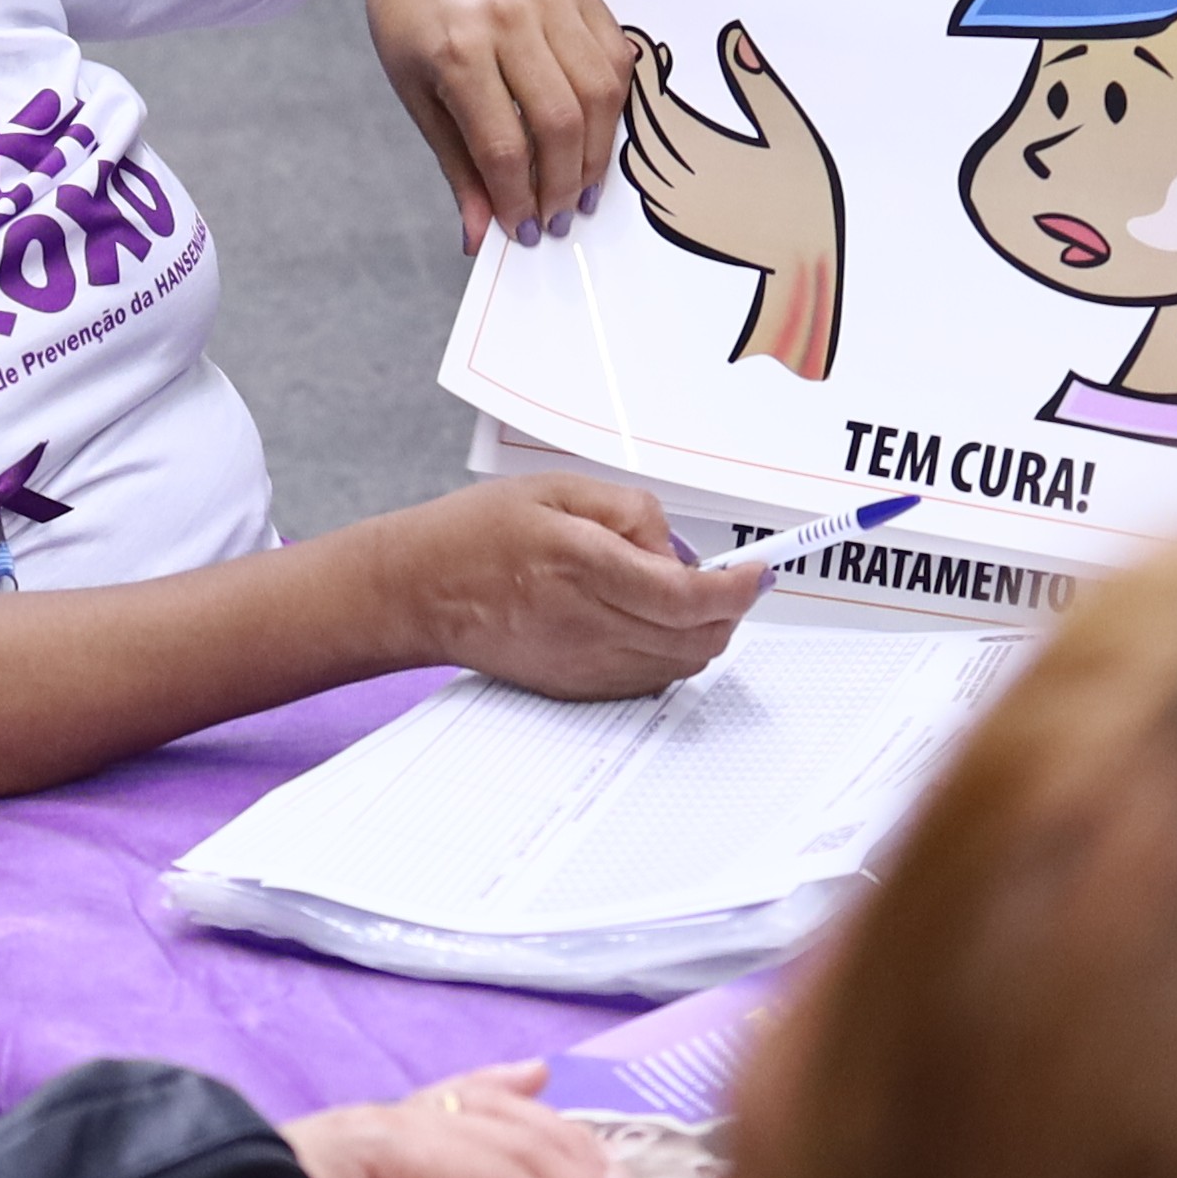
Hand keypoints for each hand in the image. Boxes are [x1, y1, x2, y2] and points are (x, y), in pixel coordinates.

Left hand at [365, 0, 629, 253]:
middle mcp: (507, 20)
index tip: (523, 230)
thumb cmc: (416, 25)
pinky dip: (613, 109)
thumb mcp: (417, 98)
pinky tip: (595, 138)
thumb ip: (457, 167)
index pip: (502, 145)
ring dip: (597, 155)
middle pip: (560, 122)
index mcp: (456, 50)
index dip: (518, 198)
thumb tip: (478, 237)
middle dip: (563, 184)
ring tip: (581, 189)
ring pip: (599, 93)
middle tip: (558, 218)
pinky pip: (615, 60)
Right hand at [368, 475, 760, 699]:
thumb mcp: (558, 490)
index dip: (738, 588)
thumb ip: (631, 512)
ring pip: (680, 664)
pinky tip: (653, 624)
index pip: (688, 595)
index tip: (759, 573)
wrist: (417, 591)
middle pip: (697, 638)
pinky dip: (670, 654)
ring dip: (703, 633)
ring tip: (686, 597)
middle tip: (732, 581)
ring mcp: (582, 664)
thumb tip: (678, 551)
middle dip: (729, 610)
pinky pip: (649, 681)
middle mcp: (587, 623)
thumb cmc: (479, 533)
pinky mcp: (575, 688)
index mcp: (584, 565)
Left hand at [621, 23, 844, 379]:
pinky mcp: (674, 224)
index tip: (642, 45)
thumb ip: (755, 84)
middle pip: (638, 127)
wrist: (800, 262)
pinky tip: (659, 145)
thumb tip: (732, 43)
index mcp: (704, 151)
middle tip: (644, 64)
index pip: (655, 101)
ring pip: (634, 156)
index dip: (643, 69)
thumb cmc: (804, 195)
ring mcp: (673, 205)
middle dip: (637, 91)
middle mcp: (680, 179)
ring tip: (651, 103)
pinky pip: (643, 185)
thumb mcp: (788, 130)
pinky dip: (643, 158)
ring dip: (636, 126)